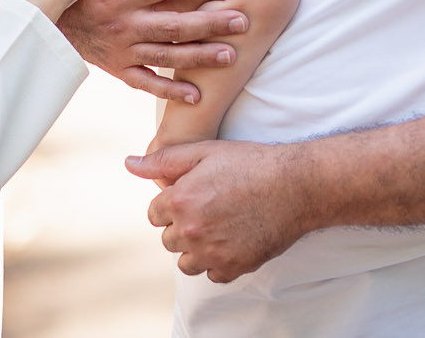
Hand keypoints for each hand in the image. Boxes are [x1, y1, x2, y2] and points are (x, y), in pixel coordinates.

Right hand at [57, 0, 248, 102]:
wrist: (43, 21)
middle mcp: (122, 25)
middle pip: (174, 25)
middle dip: (210, 22)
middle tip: (242, 20)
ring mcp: (121, 51)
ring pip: (167, 57)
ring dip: (200, 57)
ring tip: (230, 54)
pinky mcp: (117, 69)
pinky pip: (146, 84)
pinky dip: (170, 93)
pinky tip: (197, 96)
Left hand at [128, 140, 311, 281]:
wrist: (295, 185)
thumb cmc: (250, 163)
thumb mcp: (204, 152)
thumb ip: (162, 160)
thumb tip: (129, 164)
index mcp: (179, 200)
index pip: (155, 214)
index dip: (172, 204)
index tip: (192, 196)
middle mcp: (191, 230)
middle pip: (168, 239)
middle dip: (182, 226)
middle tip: (209, 209)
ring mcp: (212, 252)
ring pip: (186, 262)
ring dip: (196, 248)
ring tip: (218, 227)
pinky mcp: (233, 267)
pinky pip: (212, 273)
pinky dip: (219, 261)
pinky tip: (233, 240)